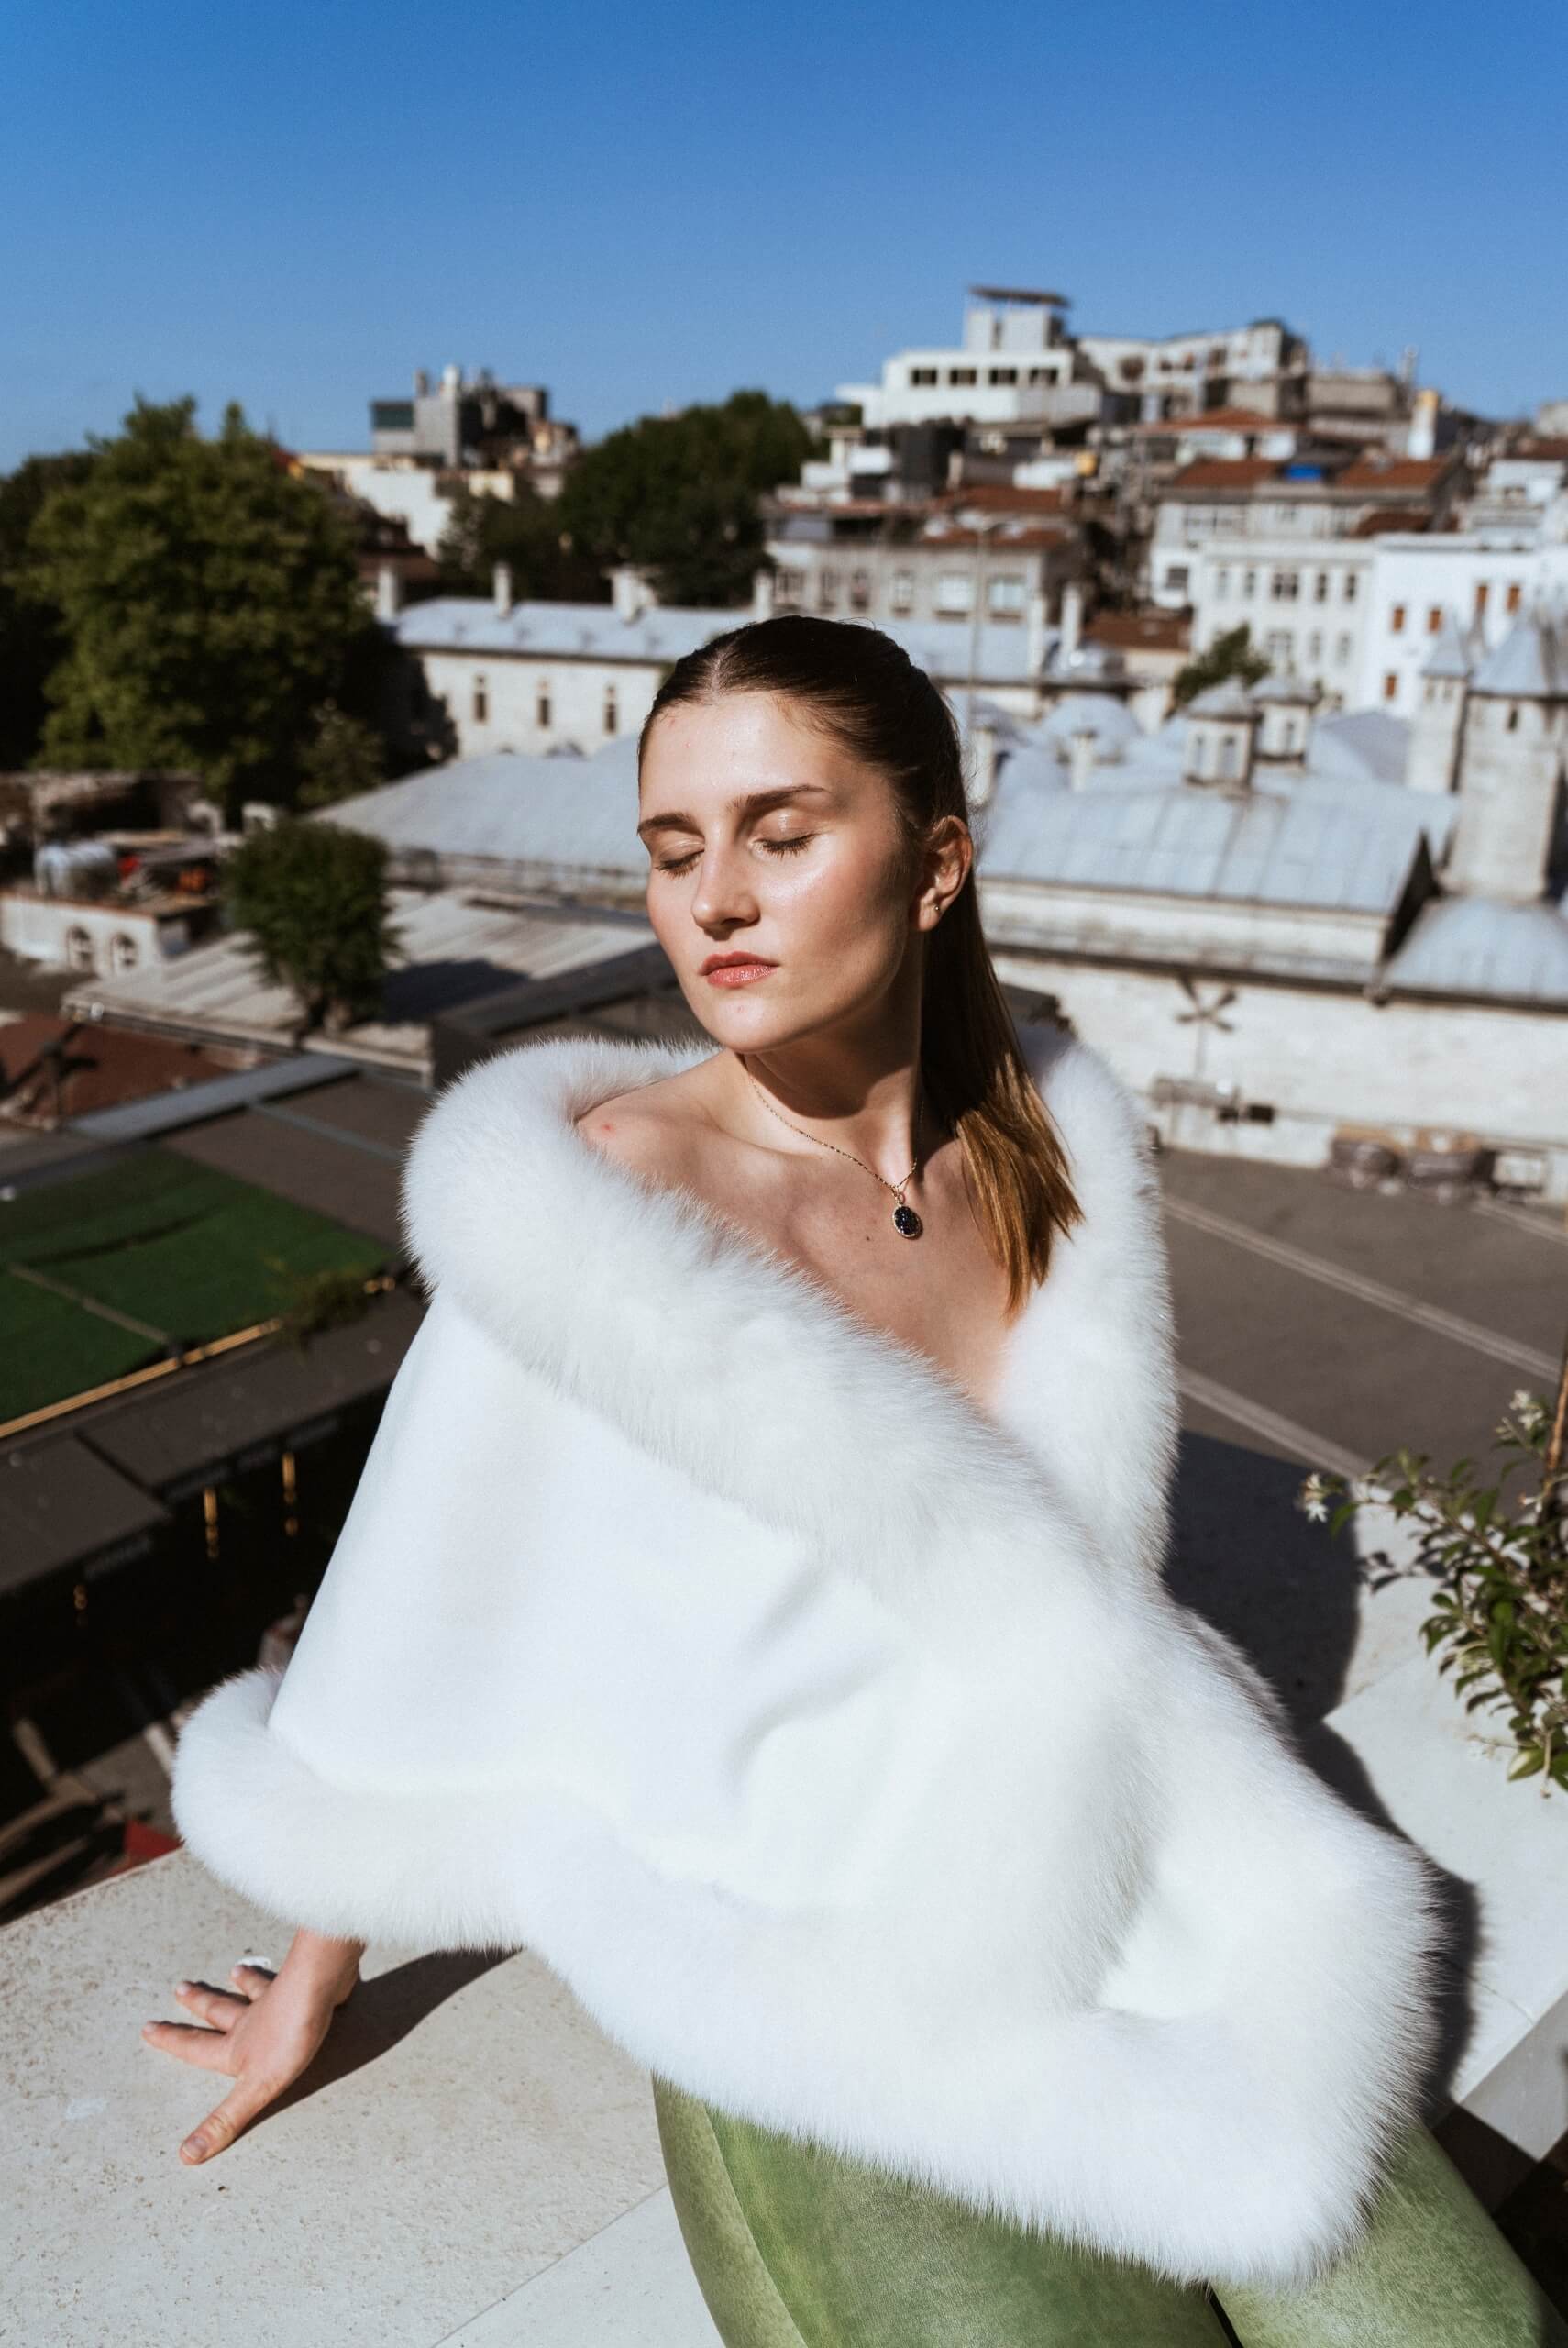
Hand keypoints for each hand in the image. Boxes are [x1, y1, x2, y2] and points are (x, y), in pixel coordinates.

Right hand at [142, 1944, 360, 2164]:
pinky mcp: (303, 1986)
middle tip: (180, 1988)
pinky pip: (289, 1977)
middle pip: (218, 2010)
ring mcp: (276, 1999)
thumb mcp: (255, 2089)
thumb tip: (187, 2155)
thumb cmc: (288, 2041)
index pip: (195, 2047)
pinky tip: (287, 1963)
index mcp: (236, 2047)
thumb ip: (224, 2120)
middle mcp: (250, 2020)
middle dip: (198, 2003)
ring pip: (251, 1990)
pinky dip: (285, 1971)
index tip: (148, 2028)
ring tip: (234, 1971)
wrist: (317, 1991)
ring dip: (241, 1983)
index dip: (171, 2041)